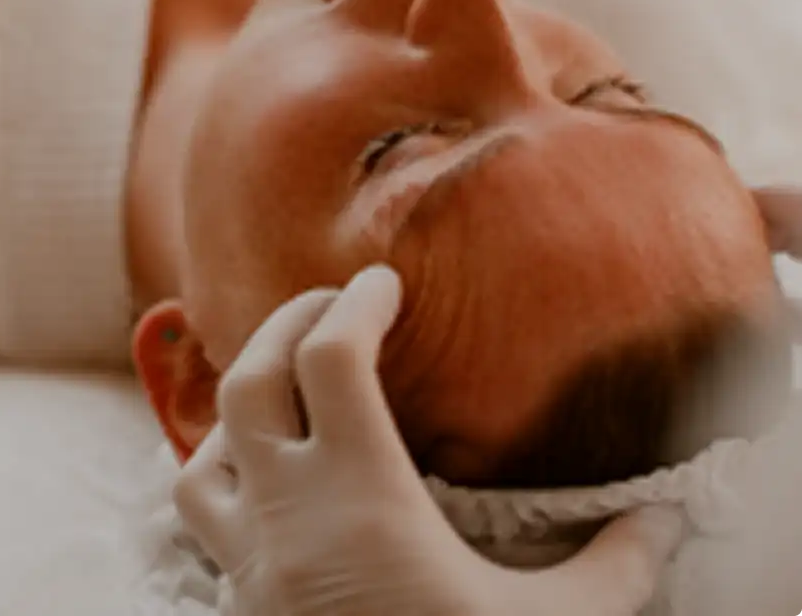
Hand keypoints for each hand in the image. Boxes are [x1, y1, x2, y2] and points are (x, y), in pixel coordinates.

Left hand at [174, 265, 683, 615]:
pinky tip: (257, 475)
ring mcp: (250, 561)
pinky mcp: (234, 602)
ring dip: (239, 406)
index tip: (385, 281)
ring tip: (283, 388)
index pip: (332, 358)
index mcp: (363, 499)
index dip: (356, 302)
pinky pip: (200, 514)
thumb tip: (663, 525)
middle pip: (250, 381)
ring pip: (204, 451)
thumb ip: (611, 575)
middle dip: (284, 324)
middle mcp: (290, 517)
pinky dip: (217, 474)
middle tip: (329, 305)